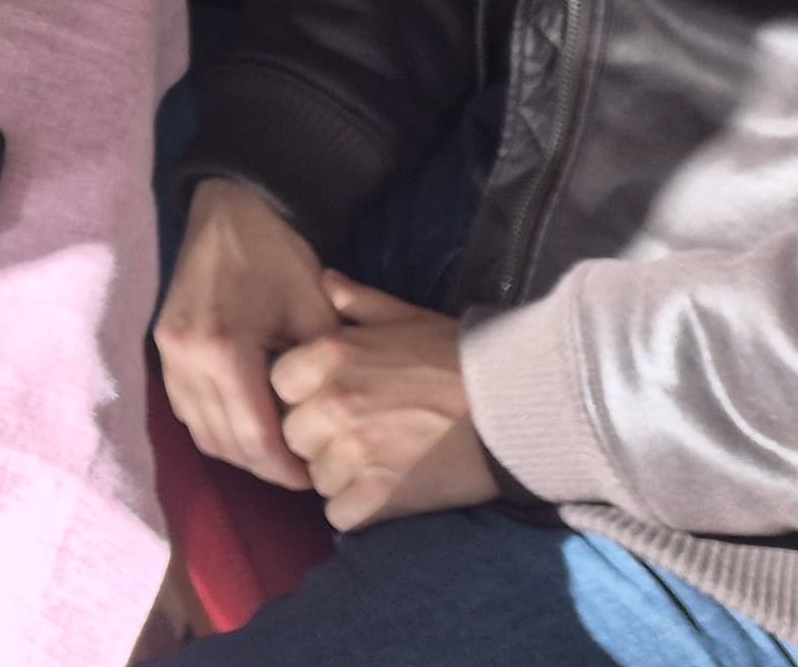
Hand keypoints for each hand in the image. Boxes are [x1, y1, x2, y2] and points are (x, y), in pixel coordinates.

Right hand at [156, 178, 343, 486]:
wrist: (229, 207)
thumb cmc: (277, 255)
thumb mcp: (315, 311)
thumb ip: (320, 375)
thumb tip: (330, 430)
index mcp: (224, 348)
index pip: (253, 436)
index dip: (285, 468)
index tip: (315, 477)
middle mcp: (186, 356)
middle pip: (224, 441)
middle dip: (264, 466)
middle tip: (301, 472)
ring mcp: (167, 352)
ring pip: (201, 431)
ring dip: (238, 450)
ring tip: (276, 451)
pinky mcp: (162, 346)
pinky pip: (187, 408)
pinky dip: (216, 427)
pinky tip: (247, 423)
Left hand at [273, 275, 497, 529]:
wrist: (517, 404)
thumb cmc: (461, 356)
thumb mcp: (404, 316)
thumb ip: (356, 301)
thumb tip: (325, 281)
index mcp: (331, 355)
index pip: (280, 386)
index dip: (304, 398)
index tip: (331, 403)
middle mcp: (335, 402)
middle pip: (294, 437)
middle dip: (320, 442)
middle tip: (359, 439)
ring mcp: (357, 451)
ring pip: (318, 479)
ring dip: (342, 478)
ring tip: (380, 465)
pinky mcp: (384, 494)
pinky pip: (342, 515)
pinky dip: (360, 511)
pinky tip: (386, 494)